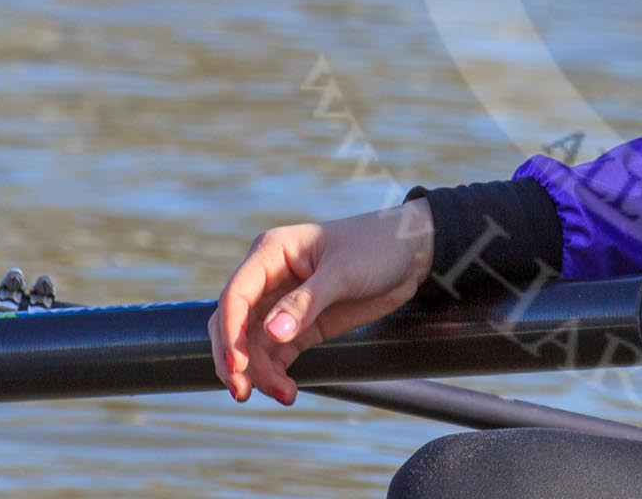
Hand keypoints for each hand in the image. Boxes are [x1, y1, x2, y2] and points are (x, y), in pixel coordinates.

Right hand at [206, 199, 434, 405]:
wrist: (412, 254)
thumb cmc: (377, 247)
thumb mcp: (344, 272)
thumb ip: (306, 302)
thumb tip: (271, 333)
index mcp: (272, 252)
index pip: (236, 295)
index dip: (229, 332)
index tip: (236, 366)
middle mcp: (269, 277)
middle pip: (234, 323)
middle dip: (235, 359)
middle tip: (242, 392)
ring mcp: (283, 303)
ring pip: (252, 344)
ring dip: (259, 372)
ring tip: (283, 394)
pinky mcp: (301, 325)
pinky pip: (276, 353)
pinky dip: (276, 373)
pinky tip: (288, 391)